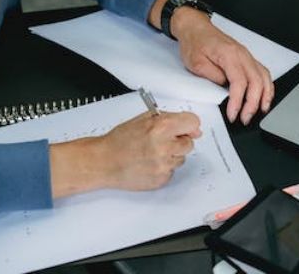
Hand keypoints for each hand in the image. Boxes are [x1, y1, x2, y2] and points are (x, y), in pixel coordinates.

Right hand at [50, 111, 200, 197]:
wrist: (104, 162)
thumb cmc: (120, 140)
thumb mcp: (144, 119)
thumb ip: (170, 119)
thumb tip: (194, 128)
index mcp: (161, 127)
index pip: (193, 122)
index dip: (189, 125)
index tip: (185, 128)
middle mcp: (165, 146)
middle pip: (189, 143)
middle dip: (178, 141)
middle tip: (161, 141)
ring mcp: (164, 165)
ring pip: (181, 158)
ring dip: (171, 155)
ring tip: (151, 153)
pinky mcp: (161, 179)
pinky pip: (172, 171)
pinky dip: (164, 167)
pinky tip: (149, 163)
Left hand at [171, 8, 273, 125]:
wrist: (195, 28)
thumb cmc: (195, 42)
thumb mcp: (196, 64)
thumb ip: (213, 77)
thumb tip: (225, 90)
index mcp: (229, 55)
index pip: (240, 83)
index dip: (238, 102)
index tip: (233, 114)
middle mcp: (242, 54)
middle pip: (256, 82)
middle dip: (253, 103)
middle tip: (245, 118)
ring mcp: (246, 56)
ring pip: (264, 77)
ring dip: (264, 96)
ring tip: (260, 110)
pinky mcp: (246, 58)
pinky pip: (262, 72)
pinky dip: (266, 86)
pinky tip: (264, 96)